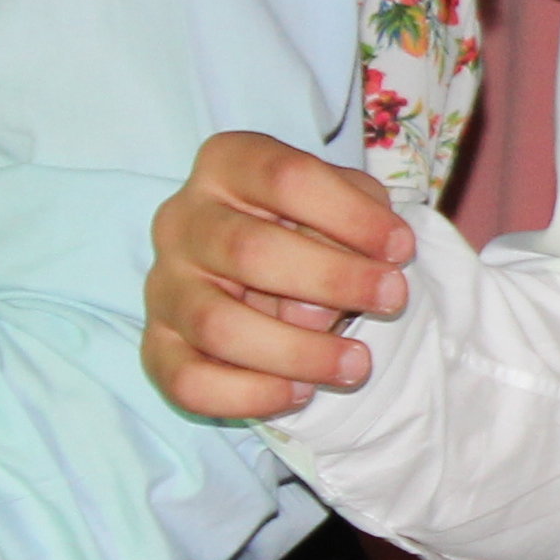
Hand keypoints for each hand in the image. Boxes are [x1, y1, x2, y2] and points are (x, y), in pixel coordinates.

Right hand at [142, 131, 412, 418]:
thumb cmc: (315, 226)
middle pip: (248, 250)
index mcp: (227, 164)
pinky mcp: (157, 344)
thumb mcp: (344, 205)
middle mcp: (183, 220)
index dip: (351, 215)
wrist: (267, 272)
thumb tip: (325, 300)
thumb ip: (351, 224)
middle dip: (332, 280)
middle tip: (392, 299)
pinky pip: (188, 381)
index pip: (285, 177)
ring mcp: (164, 285)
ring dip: (297, 351)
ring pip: (217, 325)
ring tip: (356, 365)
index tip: (401, 249)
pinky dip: (248, 395)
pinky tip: (300, 392)